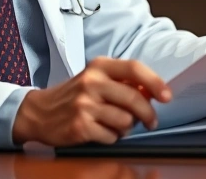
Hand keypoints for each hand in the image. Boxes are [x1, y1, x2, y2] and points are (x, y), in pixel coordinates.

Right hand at [12, 57, 171, 145]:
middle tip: (151, 121)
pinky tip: (101, 131)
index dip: (155, 82)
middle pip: (134, 98)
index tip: (166, 96)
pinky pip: (111, 136)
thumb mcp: (95, 79)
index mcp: (98, 66)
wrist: (39, 112)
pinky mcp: (80, 125)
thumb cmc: (73, 95)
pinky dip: (112, 138)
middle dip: (148, 114)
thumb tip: (152, 92)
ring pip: (125, 121)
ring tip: (116, 125)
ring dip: (126, 128)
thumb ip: (122, 82)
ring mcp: (84, 104)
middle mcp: (91, 82)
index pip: (134, 68)